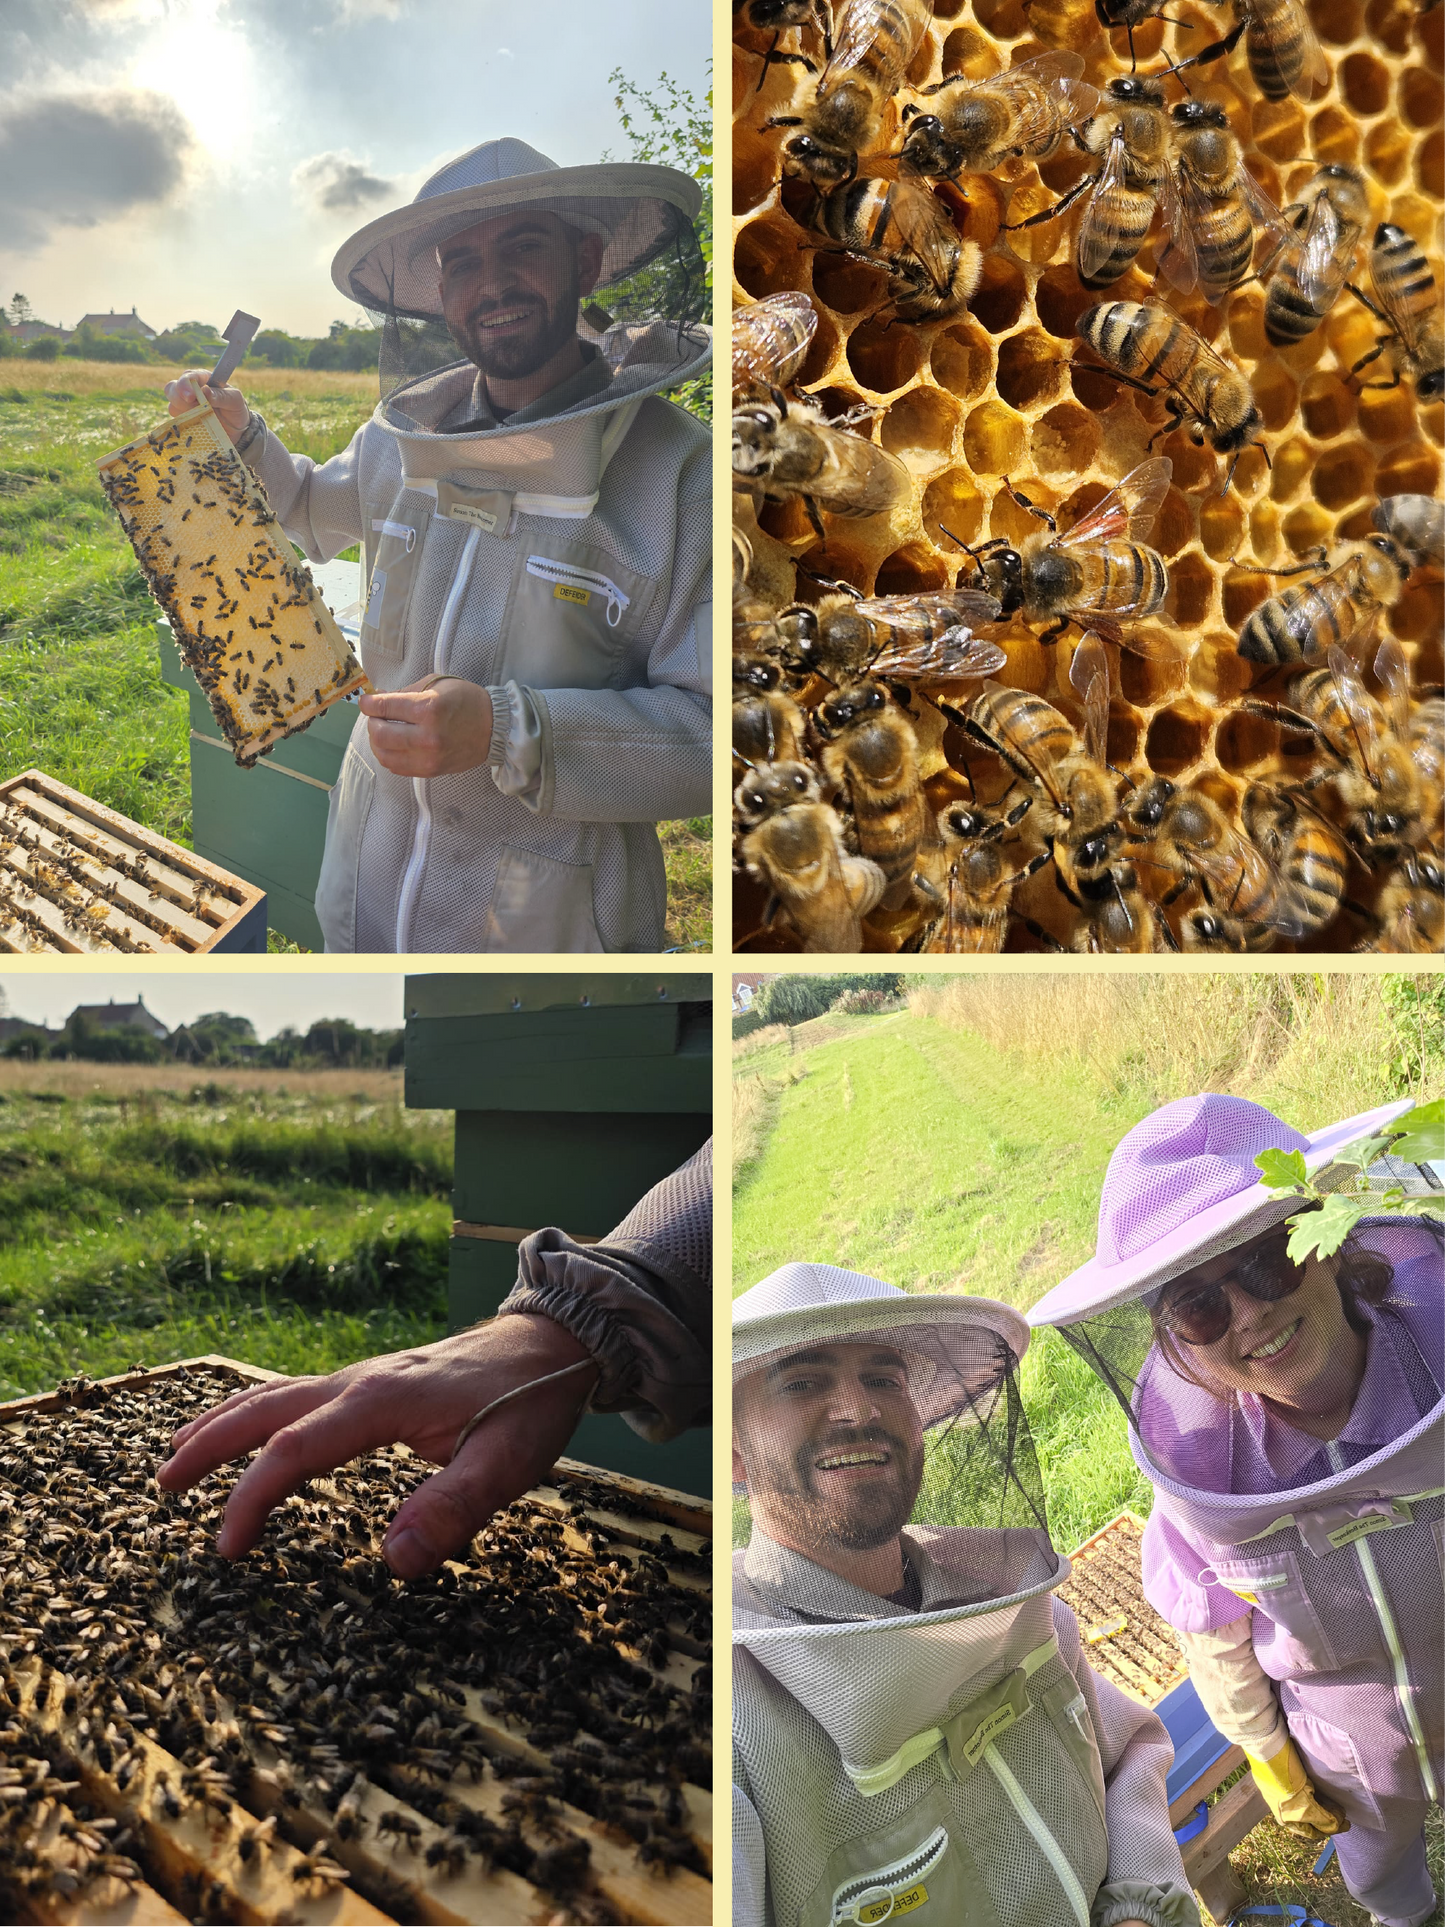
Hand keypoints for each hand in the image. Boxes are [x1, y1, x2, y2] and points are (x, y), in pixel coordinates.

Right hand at [155, 1313, 598, 1576]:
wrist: (552, 1343)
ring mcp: (364, 1377)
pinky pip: (299, 1395)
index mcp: (381, 1401)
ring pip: (276, 1396)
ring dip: (224, 1424)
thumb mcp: (507, 1466)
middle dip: (210, 1446)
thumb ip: (452, 1510)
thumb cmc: (529, 1405)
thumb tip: (391, 1562)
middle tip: (162, 1486)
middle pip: (266, 1409)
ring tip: (177, 1457)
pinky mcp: (374, 1383)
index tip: (227, 1548)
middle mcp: (360, 1381)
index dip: (253, 1497)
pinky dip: (258, 1413)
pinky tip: (249, 1431)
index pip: (295, 1449)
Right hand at [164, 369, 248, 439]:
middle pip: (172, 388)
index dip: (185, 384)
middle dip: (179, 398)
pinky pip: (175, 423)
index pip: (188, 376)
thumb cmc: (236, 409)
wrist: (237, 431)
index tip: (191, 396)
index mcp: (202, 380)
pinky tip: (196, 428)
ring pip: (172, 406)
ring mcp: (184, 407)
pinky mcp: (184, 422)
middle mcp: (190, 391)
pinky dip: (183, 426)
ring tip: (201, 419)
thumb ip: (221, 395)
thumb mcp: (234, 400)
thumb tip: (205, 390)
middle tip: (192, 407)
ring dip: (183, 413)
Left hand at [361, 676, 492, 776]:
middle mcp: (427, 736)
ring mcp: (429, 757)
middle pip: (379, 734)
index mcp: (428, 709)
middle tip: (375, 716)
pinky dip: (389, 756)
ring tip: (382, 731)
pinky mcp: (431, 770)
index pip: (384, 707)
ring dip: (377, 742)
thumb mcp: (437, 684)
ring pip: (385, 755)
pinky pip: (397, 767)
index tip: (366, 701)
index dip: (368, 703)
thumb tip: (379, 698)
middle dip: (371, 723)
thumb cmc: (467, 701)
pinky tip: (393, 745)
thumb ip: (405, 692)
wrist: (495, 728)